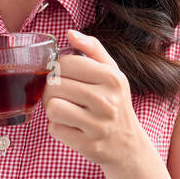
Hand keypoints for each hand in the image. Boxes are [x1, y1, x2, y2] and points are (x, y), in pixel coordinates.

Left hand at [42, 28, 143, 169]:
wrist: (128, 145)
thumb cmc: (115, 103)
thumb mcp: (112, 73)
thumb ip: (92, 49)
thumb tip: (70, 33)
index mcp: (111, 78)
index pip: (65, 63)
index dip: (58, 69)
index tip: (64, 77)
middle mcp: (107, 101)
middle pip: (54, 85)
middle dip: (51, 90)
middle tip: (63, 96)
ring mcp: (98, 125)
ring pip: (52, 107)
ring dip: (53, 109)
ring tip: (65, 110)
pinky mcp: (88, 145)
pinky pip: (54, 129)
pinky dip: (57, 128)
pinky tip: (71, 127)